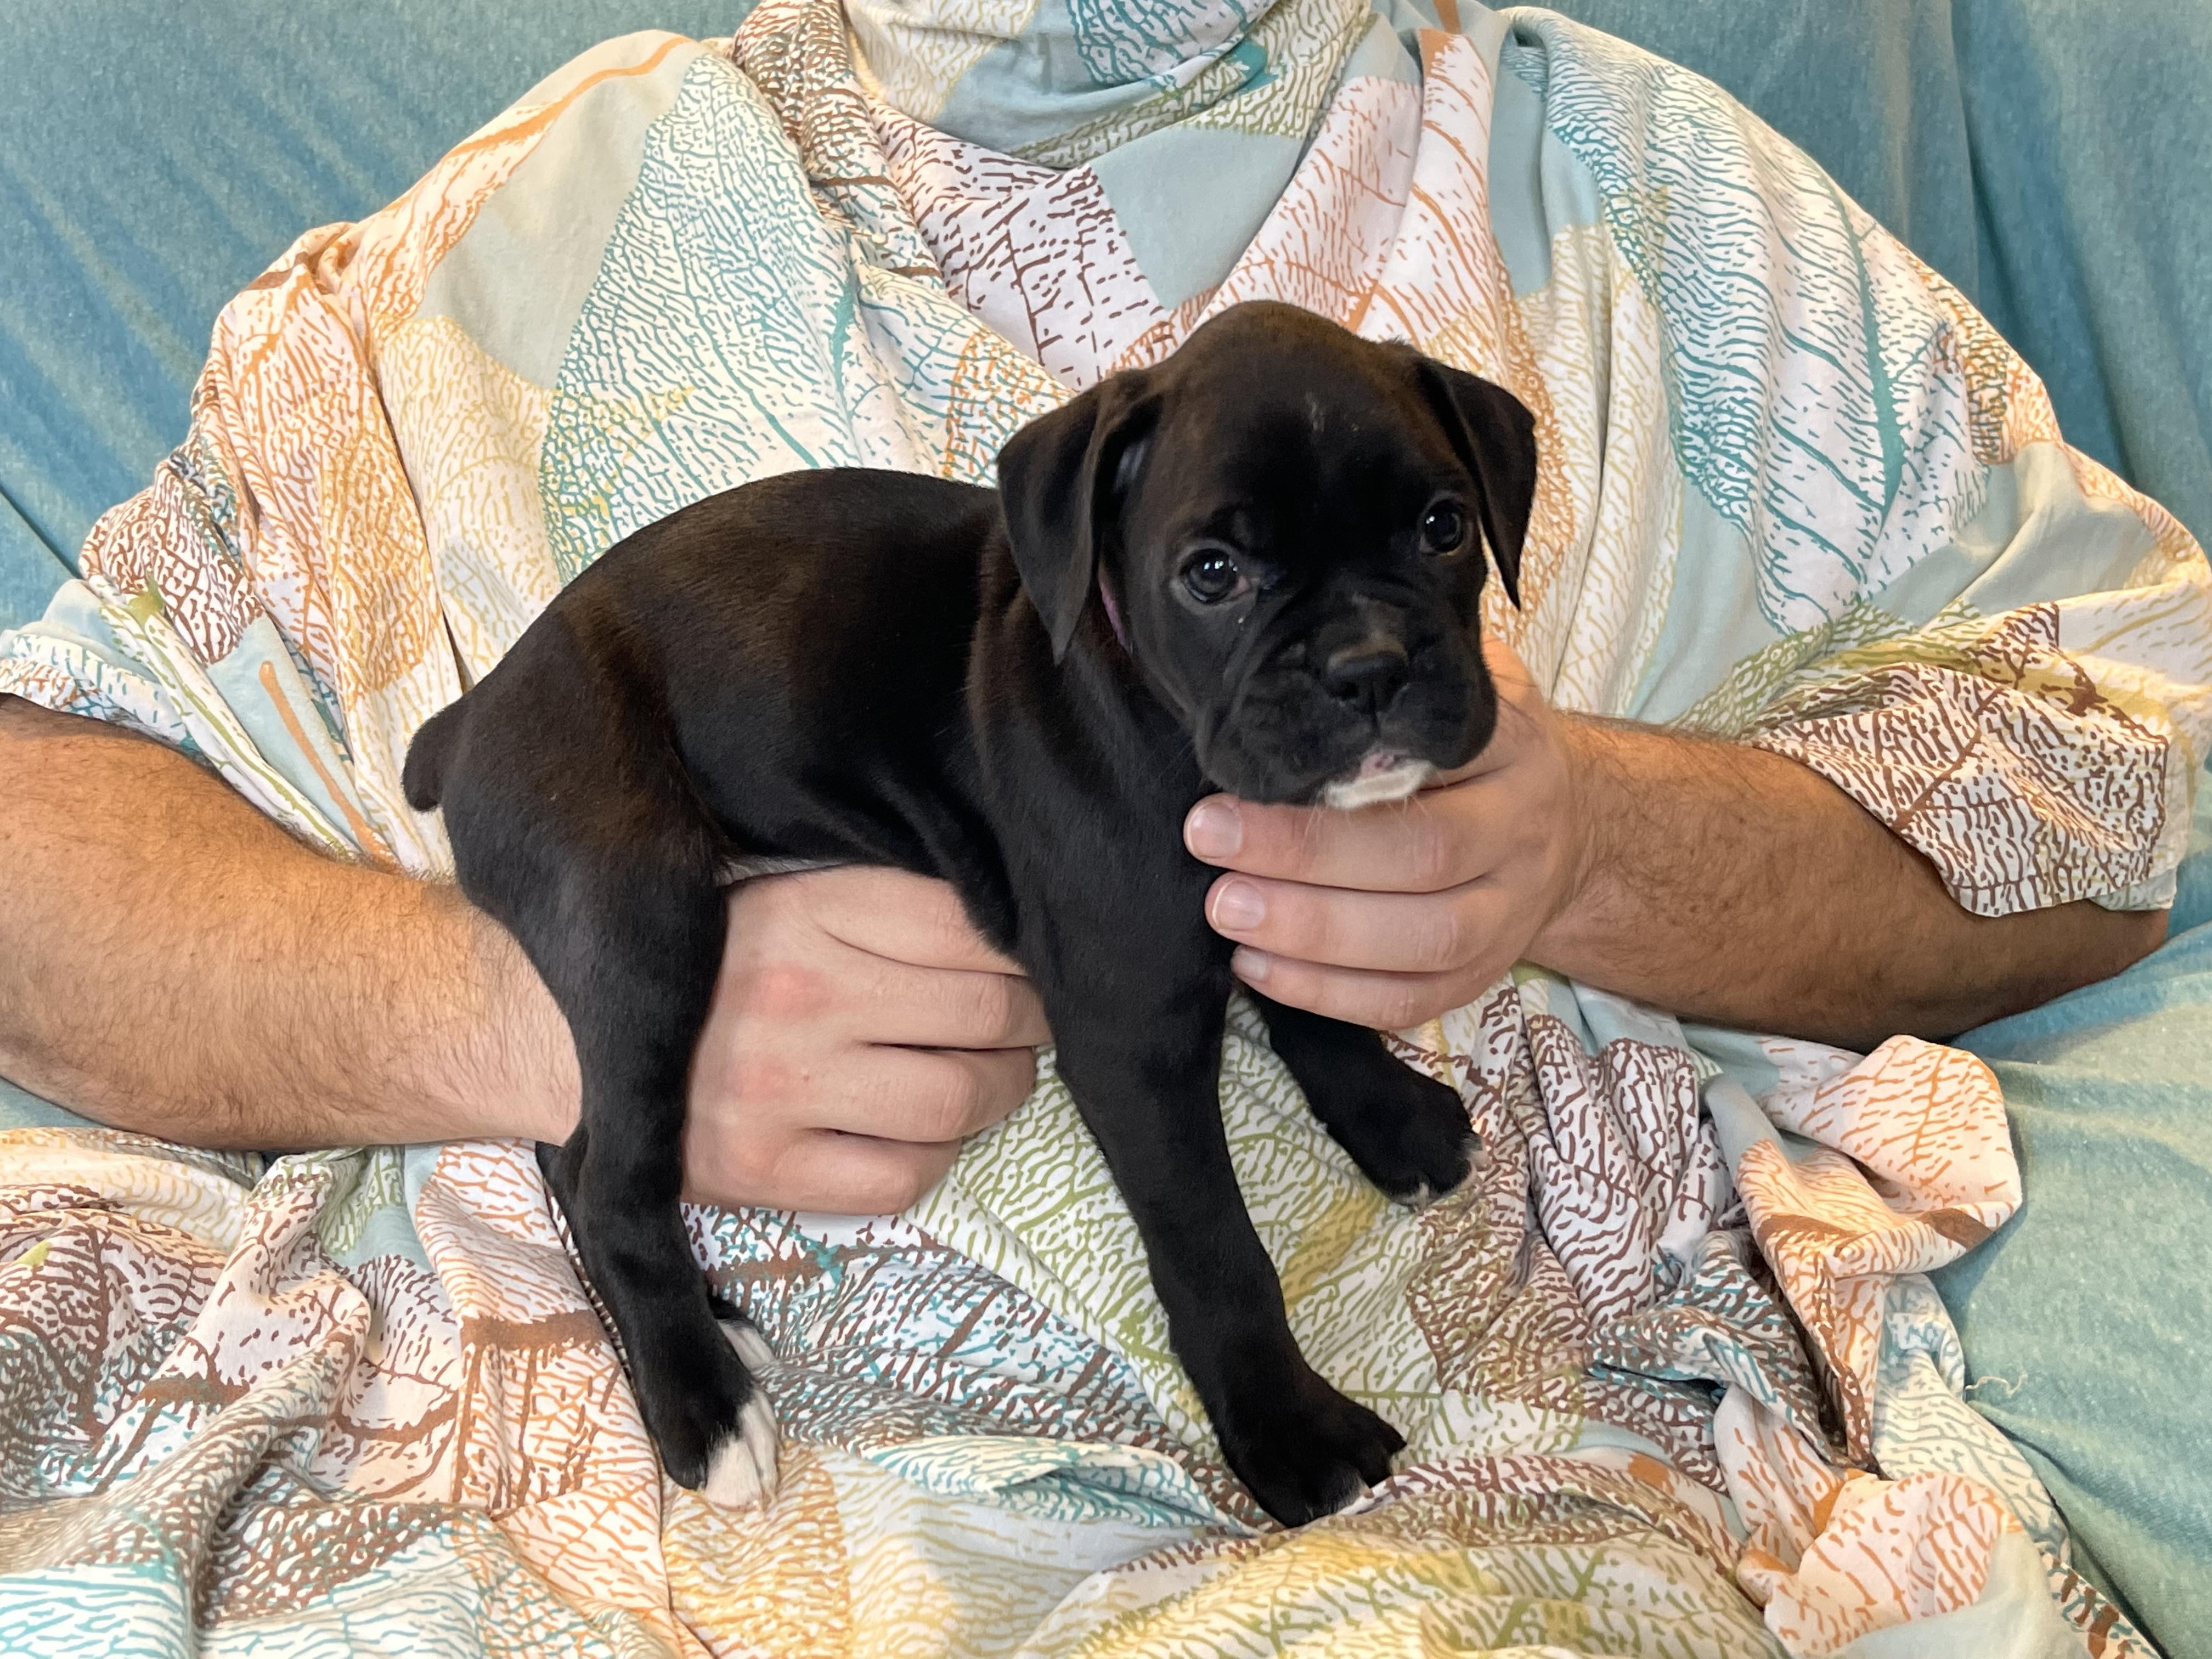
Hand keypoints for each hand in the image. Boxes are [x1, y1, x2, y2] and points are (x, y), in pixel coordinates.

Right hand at [674, 866, 1046, 1212]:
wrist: (579, 1047)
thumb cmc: (709, 969)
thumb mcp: (787, 901)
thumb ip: (886, 910)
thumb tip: (1011, 940)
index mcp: (805, 910)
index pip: (968, 926)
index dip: (1022, 953)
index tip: (1028, 968)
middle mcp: (797, 995)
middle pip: (983, 1013)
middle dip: (1029, 1025)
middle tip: (1028, 1028)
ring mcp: (778, 1089)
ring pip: (956, 1100)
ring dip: (1001, 1092)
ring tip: (994, 1079)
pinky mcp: (762, 1171)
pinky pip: (902, 1177)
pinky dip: (938, 1159)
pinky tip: (927, 1136)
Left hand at [1182, 639, 1588, 1028]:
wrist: (1566, 823)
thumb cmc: (1474, 746)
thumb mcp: (1456, 685)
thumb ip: (1398, 675)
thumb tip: (1297, 650)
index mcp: (1512, 745)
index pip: (1430, 759)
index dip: (1334, 776)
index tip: (1242, 776)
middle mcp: (1521, 831)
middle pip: (1422, 856)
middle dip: (1306, 857)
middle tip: (1211, 845)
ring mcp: (1510, 913)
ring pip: (1423, 941)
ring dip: (1314, 935)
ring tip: (1227, 910)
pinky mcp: (1483, 973)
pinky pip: (1411, 1000)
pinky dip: (1331, 994)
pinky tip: (1256, 967)